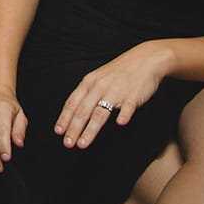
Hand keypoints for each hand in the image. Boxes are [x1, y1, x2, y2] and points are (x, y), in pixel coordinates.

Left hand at [55, 41, 170, 149]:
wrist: (145, 59)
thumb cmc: (119, 72)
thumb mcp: (98, 78)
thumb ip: (87, 94)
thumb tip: (74, 113)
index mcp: (89, 82)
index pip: (72, 103)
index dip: (64, 118)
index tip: (58, 132)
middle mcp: (99, 87)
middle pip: (83, 110)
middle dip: (74, 128)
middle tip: (68, 143)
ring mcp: (117, 91)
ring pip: (100, 112)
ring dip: (90, 129)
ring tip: (83, 143)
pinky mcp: (133, 95)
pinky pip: (128, 106)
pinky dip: (124, 114)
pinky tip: (120, 124)